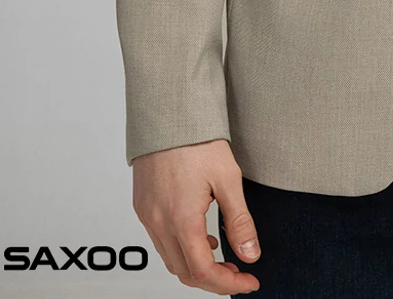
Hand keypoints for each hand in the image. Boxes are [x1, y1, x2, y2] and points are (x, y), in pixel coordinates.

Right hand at [132, 139, 261, 291]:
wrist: (168, 112)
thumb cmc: (196, 139)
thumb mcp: (228, 179)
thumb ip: (239, 221)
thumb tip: (250, 254)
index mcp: (181, 219)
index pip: (203, 271)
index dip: (229, 284)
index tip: (249, 281)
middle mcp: (158, 222)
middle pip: (184, 272)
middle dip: (214, 280)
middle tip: (238, 273)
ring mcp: (147, 215)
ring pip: (170, 259)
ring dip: (196, 266)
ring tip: (222, 255)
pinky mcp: (142, 205)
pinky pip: (160, 241)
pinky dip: (181, 249)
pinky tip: (200, 235)